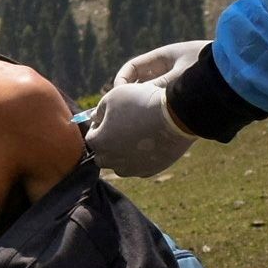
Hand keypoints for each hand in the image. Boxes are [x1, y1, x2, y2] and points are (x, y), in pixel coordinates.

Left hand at [86, 44, 204, 176]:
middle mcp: (112, 161)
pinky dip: (141, 157)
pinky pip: (139, 166)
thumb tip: (95, 118)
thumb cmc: (141, 102)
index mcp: (99, 143)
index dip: (98, 125)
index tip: (109, 117)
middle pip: (103, 155)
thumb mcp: (113, 96)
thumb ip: (99, 109)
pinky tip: (149, 143)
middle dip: (108, 142)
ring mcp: (131, 169)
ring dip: (123, 152)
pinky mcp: (149, 171)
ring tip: (135, 135)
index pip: (91, 137)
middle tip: (120, 127)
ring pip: (120, 163)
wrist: (175, 115)